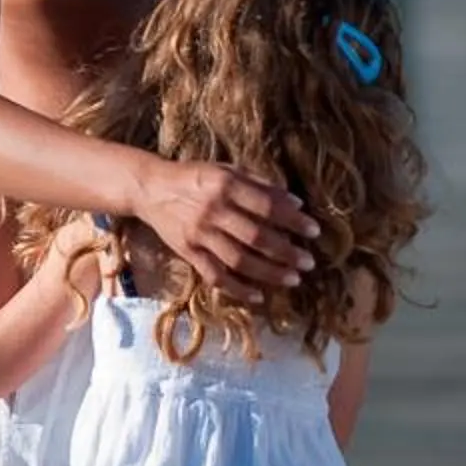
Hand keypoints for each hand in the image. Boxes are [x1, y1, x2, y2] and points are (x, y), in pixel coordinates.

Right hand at [131, 157, 320, 299]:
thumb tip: (295, 202)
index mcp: (226, 185)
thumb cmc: (195, 176)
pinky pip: (215, 275)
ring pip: (239, 260)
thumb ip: (260, 184)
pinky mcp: (188, 252)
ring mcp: (200, 234)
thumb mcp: (227, 170)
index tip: (314, 232)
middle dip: (286, 252)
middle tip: (308, 262)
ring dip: (269, 273)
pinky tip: (258, 296)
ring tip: (293, 279)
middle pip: (256, 237)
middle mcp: (214, 211)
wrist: (151, 188)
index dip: (293, 220)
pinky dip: (237, 288)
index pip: (268, 206)